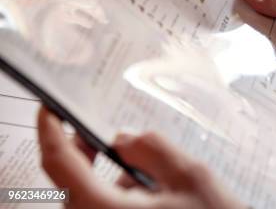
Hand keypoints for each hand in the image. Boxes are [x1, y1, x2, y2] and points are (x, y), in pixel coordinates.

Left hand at [37, 108, 244, 208]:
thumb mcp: (191, 176)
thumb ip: (152, 148)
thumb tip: (123, 138)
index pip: (60, 164)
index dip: (50, 131)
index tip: (50, 109)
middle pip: (70, 182)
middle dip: (83, 153)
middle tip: (95, 133)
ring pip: (89, 197)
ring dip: (108, 178)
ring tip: (150, 175)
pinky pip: (102, 208)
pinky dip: (117, 194)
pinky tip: (155, 195)